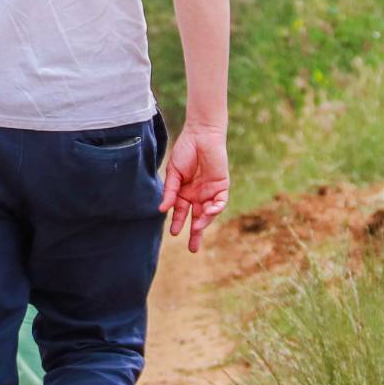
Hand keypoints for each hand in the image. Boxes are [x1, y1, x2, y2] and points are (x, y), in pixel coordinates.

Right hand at [160, 123, 228, 250]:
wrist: (201, 135)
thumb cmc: (185, 151)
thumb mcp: (173, 173)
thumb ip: (170, 191)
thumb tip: (162, 210)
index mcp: (184, 192)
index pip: (181, 212)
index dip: (177, 223)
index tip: (173, 234)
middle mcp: (197, 195)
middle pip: (197, 218)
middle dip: (195, 234)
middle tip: (193, 249)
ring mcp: (210, 191)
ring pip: (208, 213)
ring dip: (204, 221)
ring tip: (197, 228)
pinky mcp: (221, 186)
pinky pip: (220, 202)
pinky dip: (216, 209)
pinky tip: (209, 212)